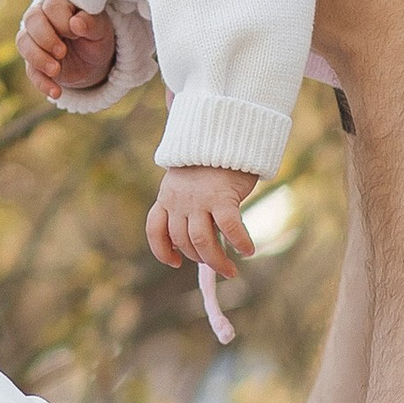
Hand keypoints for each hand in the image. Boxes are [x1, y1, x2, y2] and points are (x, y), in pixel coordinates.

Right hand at [18, 0, 116, 100]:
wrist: (94, 61)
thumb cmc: (96, 36)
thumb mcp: (101, 29)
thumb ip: (91, 23)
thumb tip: (76, 23)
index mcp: (59, 5)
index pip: (51, 6)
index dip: (61, 20)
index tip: (75, 32)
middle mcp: (42, 18)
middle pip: (31, 20)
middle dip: (45, 38)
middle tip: (62, 52)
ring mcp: (35, 40)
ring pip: (23, 43)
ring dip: (38, 58)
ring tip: (56, 71)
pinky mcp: (34, 63)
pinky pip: (30, 71)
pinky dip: (41, 82)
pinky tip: (55, 92)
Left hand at [147, 165, 257, 280]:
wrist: (225, 131)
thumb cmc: (213, 159)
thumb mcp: (190, 181)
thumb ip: (191, 205)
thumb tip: (206, 241)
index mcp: (167, 195)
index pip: (155, 229)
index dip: (162, 250)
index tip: (175, 262)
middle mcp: (179, 200)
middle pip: (183, 241)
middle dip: (199, 259)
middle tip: (219, 266)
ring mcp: (199, 199)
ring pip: (202, 241)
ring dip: (216, 262)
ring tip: (230, 271)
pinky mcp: (222, 196)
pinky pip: (230, 228)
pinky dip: (240, 243)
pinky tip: (248, 251)